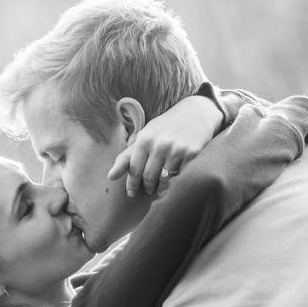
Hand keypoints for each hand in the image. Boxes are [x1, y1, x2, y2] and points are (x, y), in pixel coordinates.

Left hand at [108, 95, 222, 196]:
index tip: (131, 193)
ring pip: (164, 179)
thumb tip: (110, 177)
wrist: (196, 113)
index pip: (133, 169)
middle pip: (148, 177)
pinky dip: (174, 183)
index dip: (131, 184)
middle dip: (146, 187)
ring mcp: (177, 150)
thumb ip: (126, 157)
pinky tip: (173, 181)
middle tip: (147, 190)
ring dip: (160, 187)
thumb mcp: (144, 136)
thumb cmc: (165, 127)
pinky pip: (179, 176)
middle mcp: (160, 145)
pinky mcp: (192, 154)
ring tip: (159, 187)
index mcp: (145, 140)